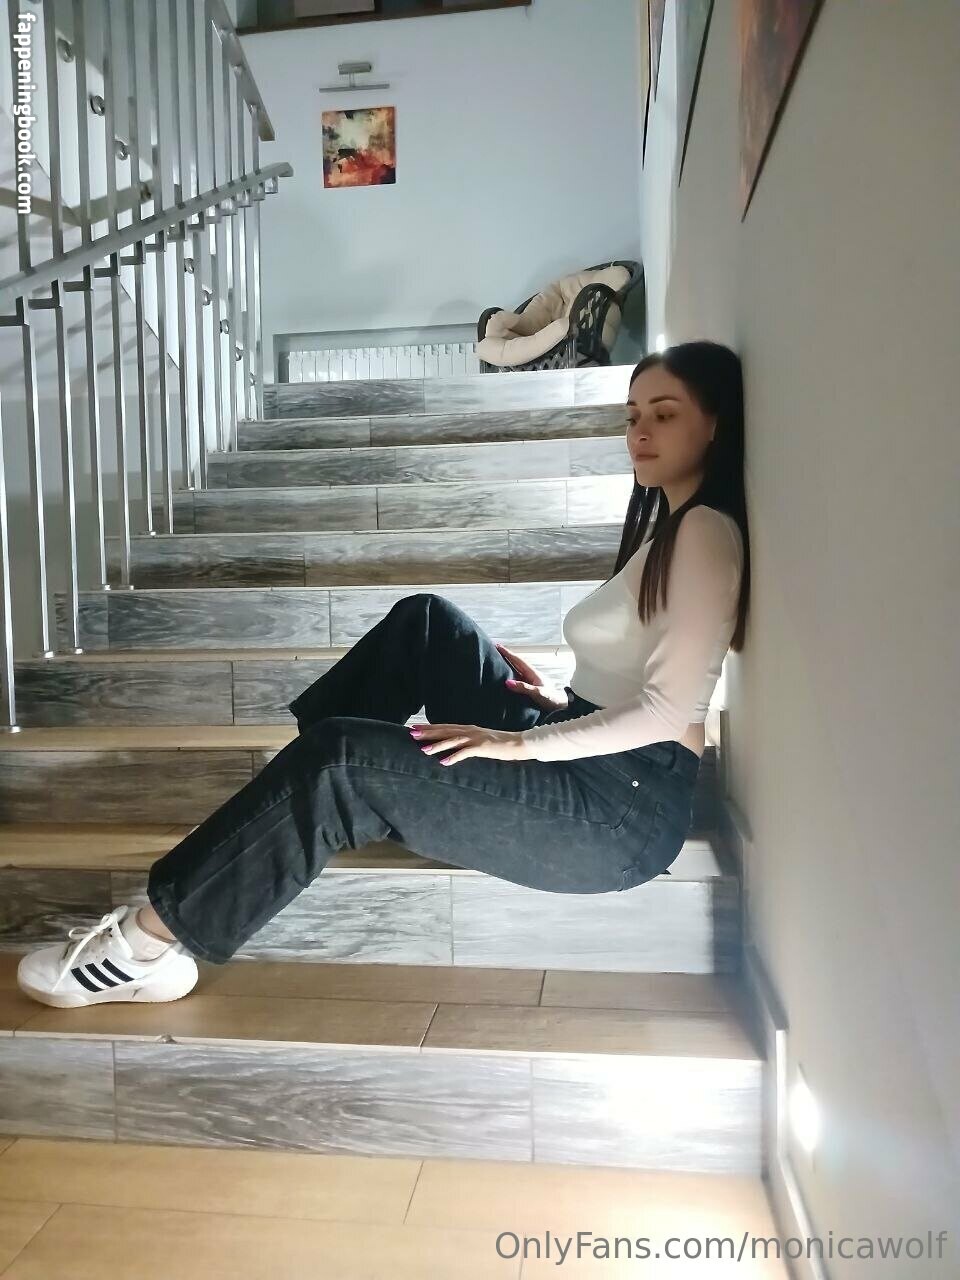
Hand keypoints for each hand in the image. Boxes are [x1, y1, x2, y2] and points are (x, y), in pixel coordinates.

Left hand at [409, 723, 530, 765]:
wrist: (519, 743)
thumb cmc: (501, 744)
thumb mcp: (481, 741)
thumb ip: (468, 742)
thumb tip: (454, 747)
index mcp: (469, 729)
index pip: (446, 726)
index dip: (430, 727)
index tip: (415, 728)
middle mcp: (470, 731)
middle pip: (446, 730)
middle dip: (428, 732)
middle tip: (412, 733)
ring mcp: (476, 738)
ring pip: (453, 740)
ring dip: (438, 745)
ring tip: (424, 750)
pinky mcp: (483, 747)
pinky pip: (465, 752)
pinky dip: (454, 757)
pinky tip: (444, 762)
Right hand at [495, 642, 568, 713]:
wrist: (559, 707)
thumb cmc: (551, 699)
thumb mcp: (538, 693)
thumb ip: (524, 687)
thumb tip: (507, 682)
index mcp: (532, 673)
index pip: (518, 660)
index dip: (508, 653)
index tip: (498, 646)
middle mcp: (530, 674)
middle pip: (516, 662)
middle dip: (506, 655)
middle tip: (495, 649)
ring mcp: (529, 680)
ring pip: (516, 669)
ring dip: (507, 663)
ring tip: (497, 658)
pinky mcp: (528, 687)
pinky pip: (516, 677)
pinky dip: (509, 673)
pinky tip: (505, 675)